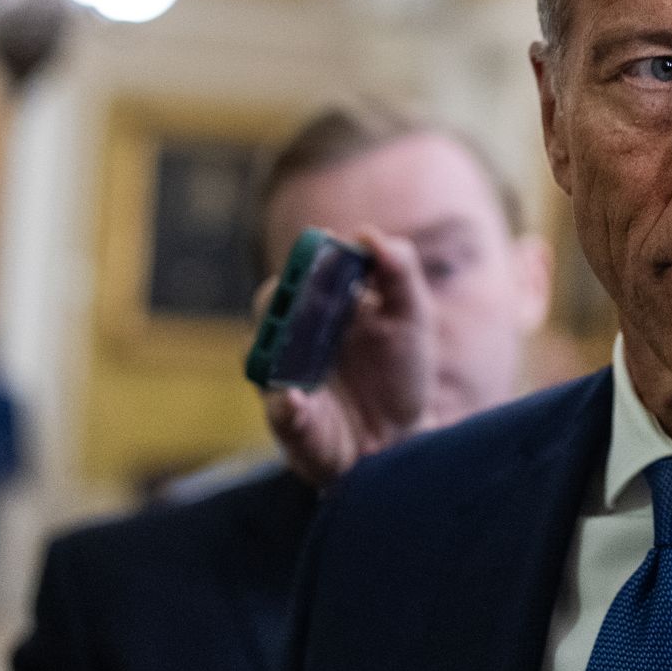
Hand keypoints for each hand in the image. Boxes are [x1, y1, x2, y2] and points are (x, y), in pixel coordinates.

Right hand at [262, 230, 434, 487]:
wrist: (405, 435)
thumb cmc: (401, 370)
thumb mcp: (411, 318)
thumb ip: (398, 273)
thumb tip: (367, 234)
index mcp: (323, 308)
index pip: (301, 273)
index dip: (308, 257)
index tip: (324, 242)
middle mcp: (296, 340)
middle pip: (270, 308)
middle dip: (280, 298)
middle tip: (299, 288)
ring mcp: (288, 380)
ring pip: (260, 358)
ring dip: (270, 348)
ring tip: (288, 338)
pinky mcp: (293, 424)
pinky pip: (280, 414)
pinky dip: (286, 408)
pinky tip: (295, 400)